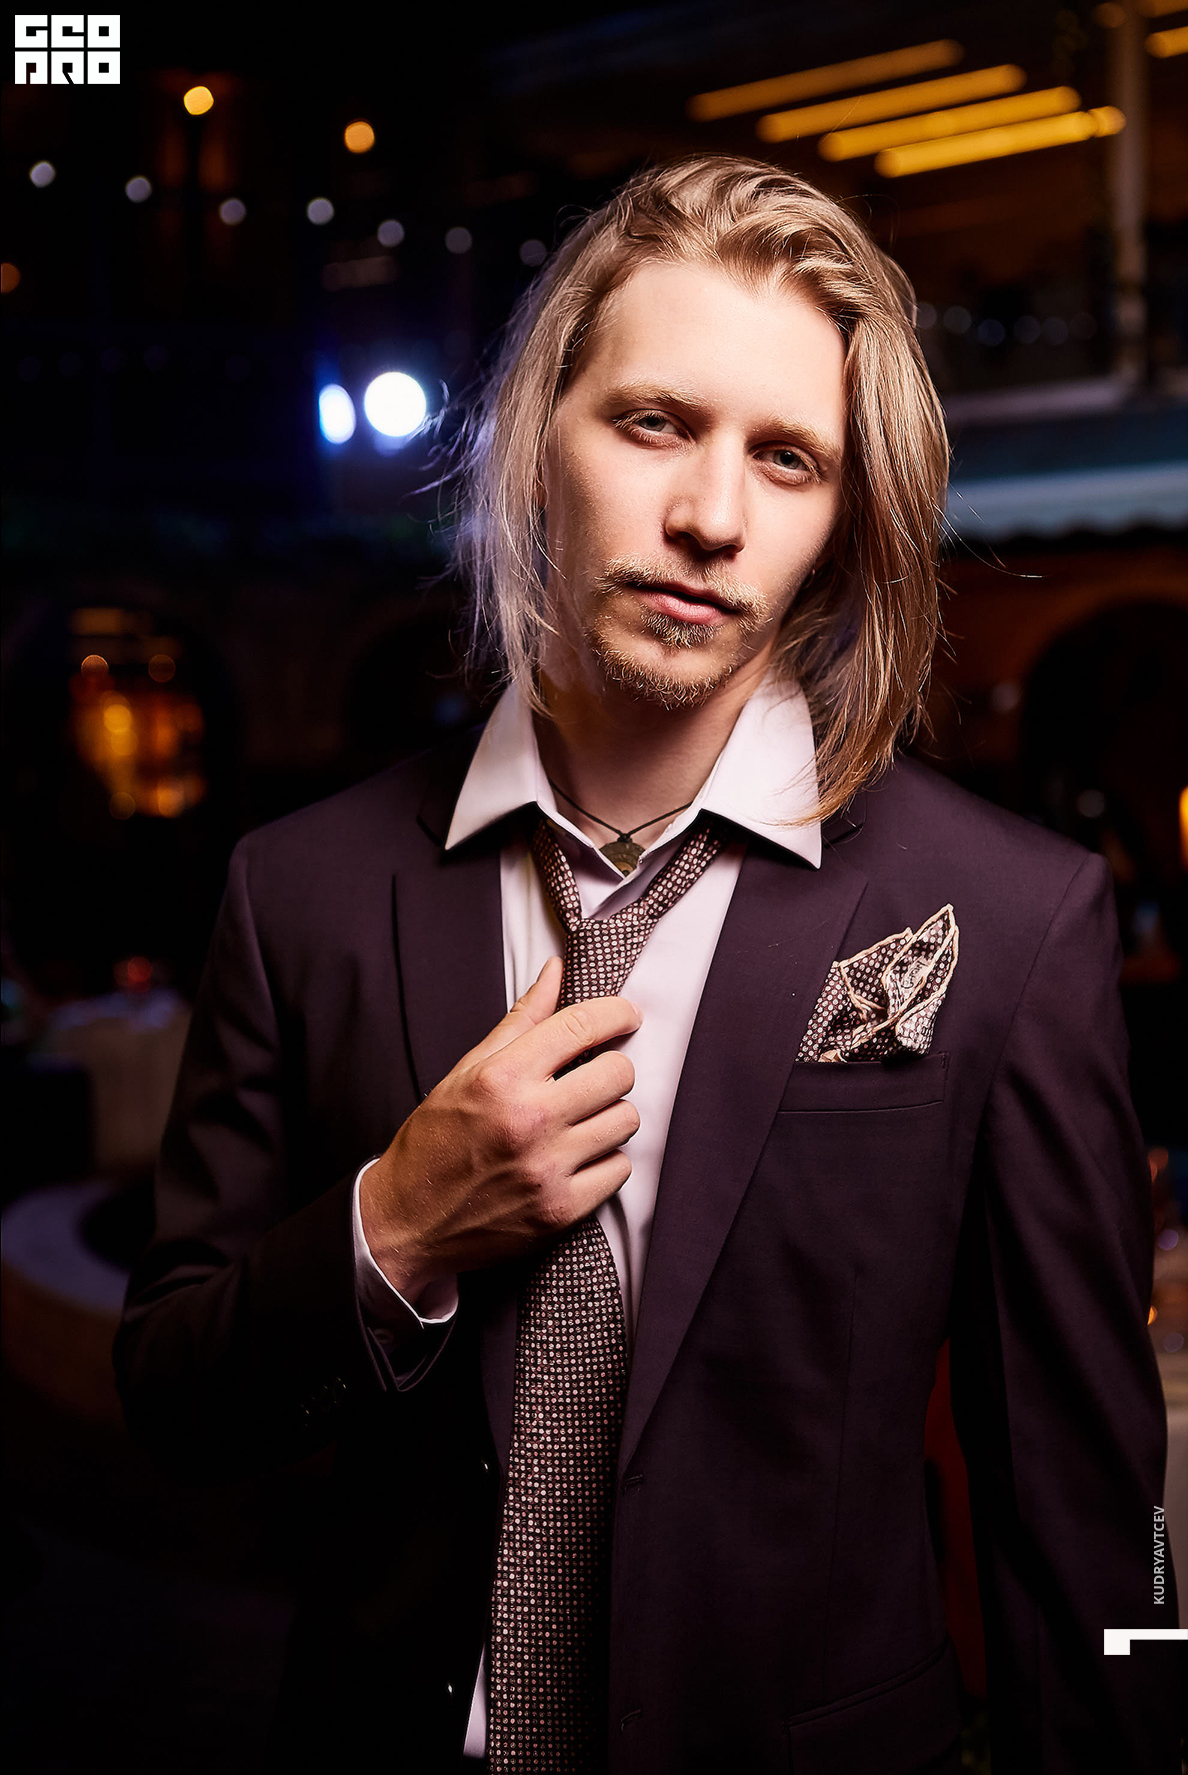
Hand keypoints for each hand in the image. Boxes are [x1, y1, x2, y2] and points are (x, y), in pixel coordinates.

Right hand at [360, 956, 640, 1298]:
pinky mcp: (560, 1210)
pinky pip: (620, 1169)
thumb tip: (556, 971)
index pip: (582, 1026)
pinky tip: (579, 1157)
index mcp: (501, 1077)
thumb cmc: (435, 1142)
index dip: (616, 1013)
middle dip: (611, 1067)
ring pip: (625, 1120)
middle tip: (593, 1076)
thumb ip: (520, 1020)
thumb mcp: (466, 1071)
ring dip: (610, 1114)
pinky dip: (607, 1161)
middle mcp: (528, 1120)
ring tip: (582, 1120)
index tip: (626, 1015)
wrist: (407, 1221)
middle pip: (618, 1072)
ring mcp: (547, 1168)